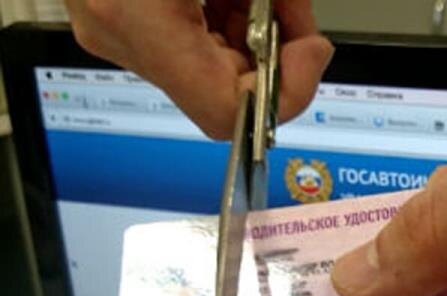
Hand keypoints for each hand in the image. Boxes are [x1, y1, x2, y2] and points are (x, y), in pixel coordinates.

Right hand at [65, 0, 332, 138]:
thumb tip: (309, 43)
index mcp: (140, 21)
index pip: (227, 113)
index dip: (284, 93)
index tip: (309, 50)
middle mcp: (122, 37)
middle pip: (226, 85)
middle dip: (275, 48)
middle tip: (294, 6)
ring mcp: (116, 30)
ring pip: (210, 62)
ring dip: (253, 28)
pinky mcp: (120, 18)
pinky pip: (188, 39)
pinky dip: (225, 16)